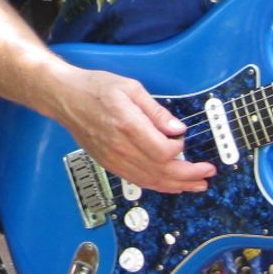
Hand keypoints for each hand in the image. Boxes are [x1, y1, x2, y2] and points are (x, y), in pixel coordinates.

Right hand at [51, 67, 215, 193]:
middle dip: (188, 176)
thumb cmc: (95, 88)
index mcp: (128, 125)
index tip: (183, 140)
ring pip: (150, 181)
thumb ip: (156, 110)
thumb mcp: (130, 87)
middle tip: (207, 174)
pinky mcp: (109, 163)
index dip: (179, 150)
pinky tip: (169, 185)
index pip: (163, 151)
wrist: (65, 97)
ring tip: (195, 185)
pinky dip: (157, 185)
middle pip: (161, 172)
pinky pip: (137, 181)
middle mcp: (120, 147)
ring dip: (176, 186)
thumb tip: (176, 128)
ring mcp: (113, 159)